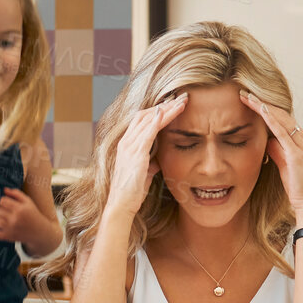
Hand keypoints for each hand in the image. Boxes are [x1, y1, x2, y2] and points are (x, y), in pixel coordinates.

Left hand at [0, 188, 41, 241]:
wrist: (40, 231)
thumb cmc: (32, 214)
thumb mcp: (28, 201)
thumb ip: (16, 193)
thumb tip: (4, 189)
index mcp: (20, 208)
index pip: (3, 201)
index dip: (2, 201)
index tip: (4, 204)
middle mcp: (15, 218)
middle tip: (1, 211)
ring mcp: (11, 228)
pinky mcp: (9, 237)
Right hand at [106, 92, 187, 215]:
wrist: (121, 205)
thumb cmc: (131, 193)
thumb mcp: (143, 175)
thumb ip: (149, 165)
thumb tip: (157, 161)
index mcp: (127, 146)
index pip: (142, 121)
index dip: (158, 111)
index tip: (173, 105)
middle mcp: (126, 142)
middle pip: (146, 115)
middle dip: (164, 105)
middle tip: (182, 97)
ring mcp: (129, 147)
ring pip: (149, 120)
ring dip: (166, 110)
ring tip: (182, 102)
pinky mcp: (135, 154)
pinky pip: (147, 133)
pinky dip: (157, 121)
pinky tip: (166, 112)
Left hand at [239, 90, 302, 219]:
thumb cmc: (297, 185)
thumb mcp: (283, 164)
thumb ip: (276, 150)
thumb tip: (266, 140)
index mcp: (300, 139)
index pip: (280, 118)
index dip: (264, 108)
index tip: (249, 100)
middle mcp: (302, 137)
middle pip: (279, 114)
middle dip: (261, 102)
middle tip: (243, 92)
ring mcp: (301, 144)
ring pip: (280, 118)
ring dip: (262, 106)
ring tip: (247, 96)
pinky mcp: (296, 153)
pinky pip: (281, 131)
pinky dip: (270, 119)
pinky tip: (260, 110)